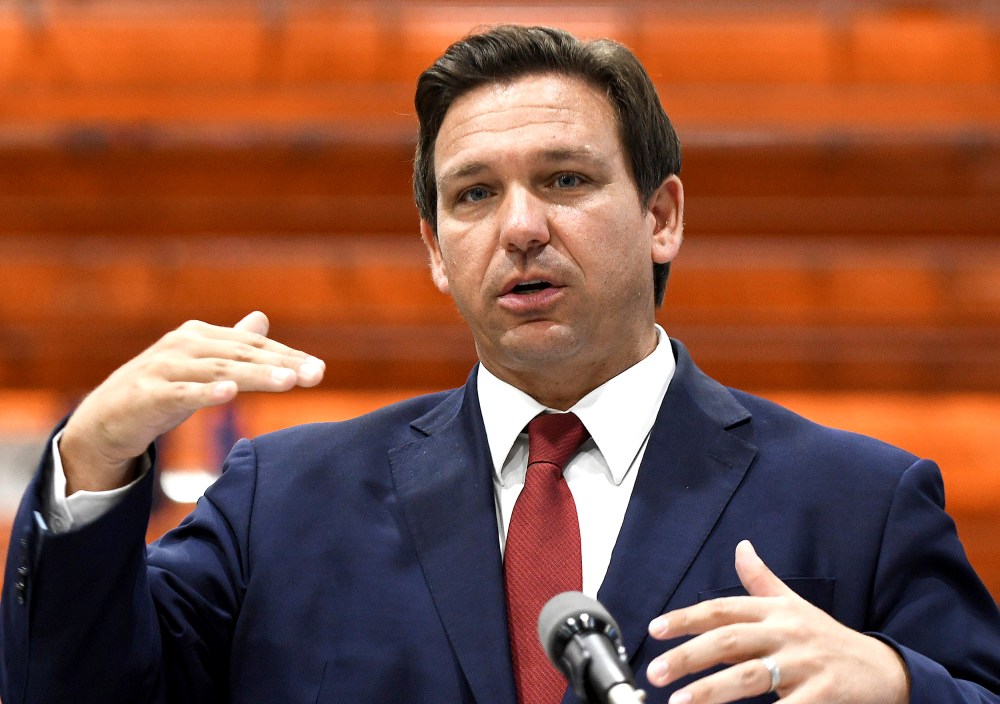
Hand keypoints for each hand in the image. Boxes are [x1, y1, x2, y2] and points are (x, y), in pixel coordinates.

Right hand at [59, 312, 324, 493]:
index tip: (318, 370)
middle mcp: (184, 345)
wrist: (104, 419)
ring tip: (288, 381)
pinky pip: (181, 393)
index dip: (287, 356)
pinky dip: (206, 393)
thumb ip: (232, 345)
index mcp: (201, 335)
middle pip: (242, 354)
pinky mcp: (146, 394)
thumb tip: (262, 318)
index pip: (253, 345)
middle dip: (282, 364)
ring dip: (256, 375)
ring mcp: (163, 368)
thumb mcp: (200, 365)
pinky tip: (230, 394)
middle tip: (316, 375)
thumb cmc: (160, 390)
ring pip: (219, 371)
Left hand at [646, 540, 908, 703]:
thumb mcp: (795, 606)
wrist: (884, 671)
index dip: (686, 617)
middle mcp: (787, 632)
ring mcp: (806, 663)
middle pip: (729, 641)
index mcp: (776, 611)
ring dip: (711, 691)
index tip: (654, 630)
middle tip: (655, 673)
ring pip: (751, 675)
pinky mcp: (824, 694)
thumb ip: (762, 581)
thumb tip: (741, 547)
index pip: (722, 610)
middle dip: (688, 656)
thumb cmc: (828, 639)